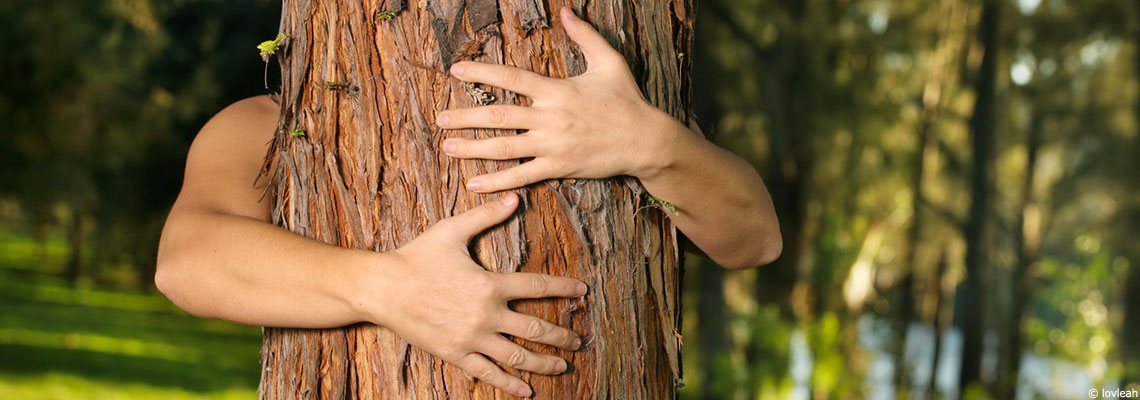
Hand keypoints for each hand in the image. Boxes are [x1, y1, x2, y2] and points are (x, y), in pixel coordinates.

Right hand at [370, 193, 587, 396]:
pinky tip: (526, 391)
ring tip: (563, 365)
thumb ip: (486, 215)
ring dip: (543, 363)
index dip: (563, 289)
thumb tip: (515, 197)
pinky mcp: (455, 354)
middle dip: (561, 335)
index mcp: (489, 284)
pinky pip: (488, 373)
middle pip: (535, 328)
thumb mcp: (451, 230)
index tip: (582, 291)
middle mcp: (485, 315)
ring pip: (516, 356)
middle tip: (578, 340)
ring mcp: (471, 338)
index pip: (537, 287)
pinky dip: (509, 383)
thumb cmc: (415, 256)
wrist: (380, 289)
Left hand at [436, 7, 678, 192]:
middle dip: (465, 117)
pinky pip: (521, 176)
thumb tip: (566, 11)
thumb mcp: (609, 62)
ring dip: (472, 147)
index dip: (481, 71)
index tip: (456, 69)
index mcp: (556, 90)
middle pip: (498, 114)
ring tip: (447, 147)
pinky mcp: (558, 167)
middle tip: (439, 118)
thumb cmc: (627, 99)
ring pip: (504, 146)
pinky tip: (474, 183)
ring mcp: (552, 144)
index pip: (510, 77)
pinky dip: (496, 181)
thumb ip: (584, 36)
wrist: (646, 140)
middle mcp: (549, 117)